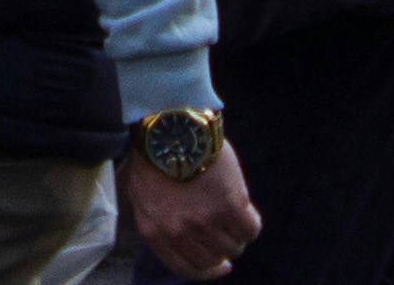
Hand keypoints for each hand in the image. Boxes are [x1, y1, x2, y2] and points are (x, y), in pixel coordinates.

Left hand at [118, 144, 259, 277]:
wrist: (171, 124)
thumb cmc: (156, 154)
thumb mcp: (141, 194)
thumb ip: (156, 223)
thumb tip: (175, 239)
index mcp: (156, 232)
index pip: (187, 269)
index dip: (208, 271)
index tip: (221, 266)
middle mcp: (180, 232)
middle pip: (213, 259)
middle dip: (224, 250)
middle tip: (229, 235)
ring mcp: (205, 221)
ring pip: (234, 246)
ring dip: (237, 235)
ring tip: (236, 216)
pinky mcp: (229, 205)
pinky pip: (250, 229)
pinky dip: (252, 223)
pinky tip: (247, 210)